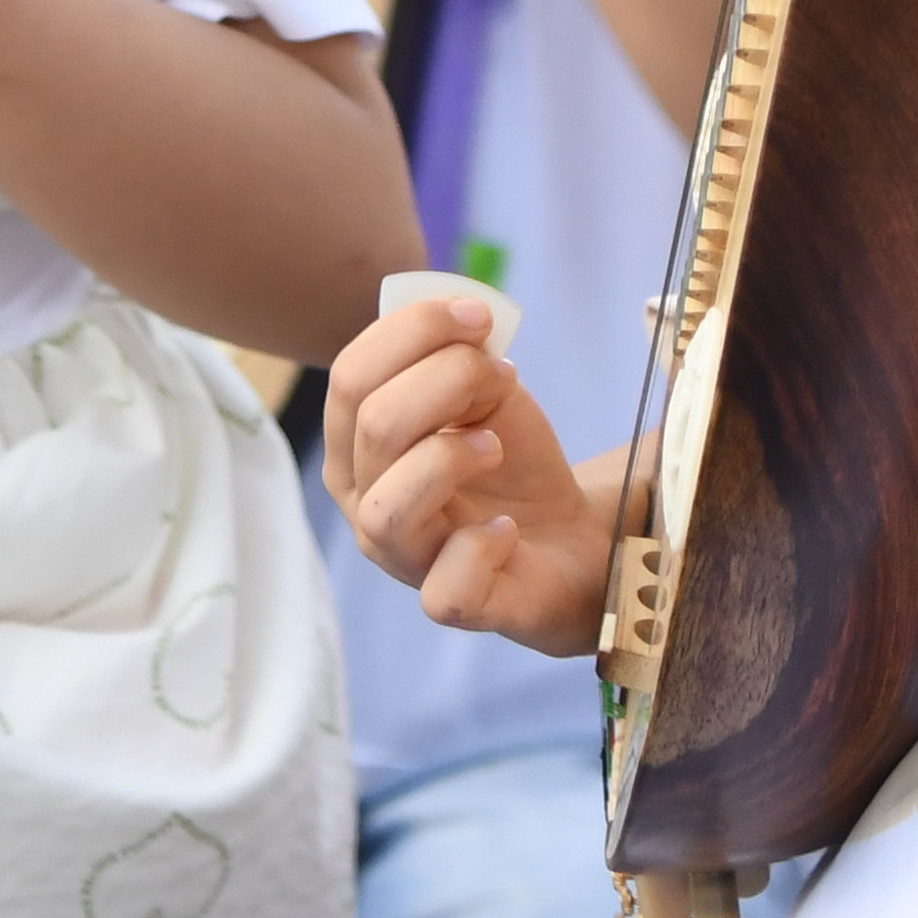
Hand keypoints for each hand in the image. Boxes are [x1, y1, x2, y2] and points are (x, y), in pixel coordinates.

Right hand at [319, 285, 610, 656]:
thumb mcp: (483, 392)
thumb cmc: (506, 459)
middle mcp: (362, 500)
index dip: (412, 332)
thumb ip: (458, 357)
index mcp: (354, 441)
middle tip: (503, 375)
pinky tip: (505, 529)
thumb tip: (462, 319)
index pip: (351, 376)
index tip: (480, 314)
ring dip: (452, 457)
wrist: (566, 533)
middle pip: (375, 424)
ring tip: (495, 447)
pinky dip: (480, 547)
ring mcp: (402, 558)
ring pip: (391, 505)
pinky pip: (444, 588)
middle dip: (448, 379)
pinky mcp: (452, 603)